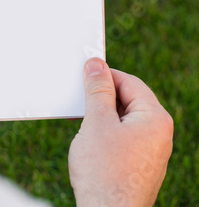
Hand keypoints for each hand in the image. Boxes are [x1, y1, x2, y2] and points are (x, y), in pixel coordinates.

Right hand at [69, 58, 172, 205]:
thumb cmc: (104, 171)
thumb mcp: (97, 123)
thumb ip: (98, 91)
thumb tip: (96, 65)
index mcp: (155, 119)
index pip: (130, 83)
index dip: (105, 75)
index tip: (84, 72)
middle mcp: (158, 134)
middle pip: (129, 101)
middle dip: (102, 97)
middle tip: (78, 97)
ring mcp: (150, 151)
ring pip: (124, 120)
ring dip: (102, 116)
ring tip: (81, 121)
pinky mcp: (139, 164)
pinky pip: (123, 137)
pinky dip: (105, 132)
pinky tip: (89, 140)